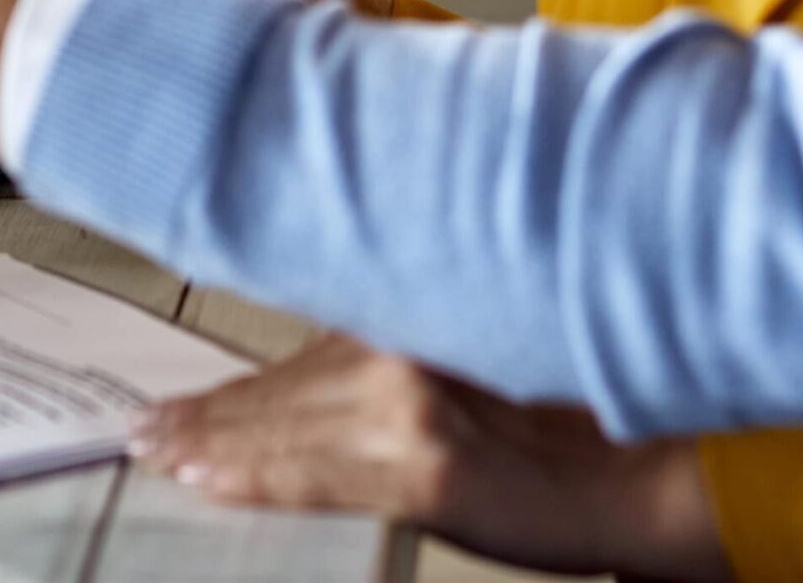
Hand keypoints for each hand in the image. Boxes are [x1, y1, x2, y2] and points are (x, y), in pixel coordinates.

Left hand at [130, 335, 728, 580]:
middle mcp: (405, 350)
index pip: (305, 357)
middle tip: (147, 429)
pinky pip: (312, 472)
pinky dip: (251, 472)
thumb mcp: (483, 379)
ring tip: (160, 451)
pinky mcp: (421, 464)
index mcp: (417, 326)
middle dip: (209, 415)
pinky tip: (205, 475)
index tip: (181, 404)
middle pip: (282, 387)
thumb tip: (330, 379)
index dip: (240, 386)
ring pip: (281, 426)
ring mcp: (409, 406)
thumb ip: (407, 368)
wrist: (656, 475)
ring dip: (211, 441)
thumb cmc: (585, 430)